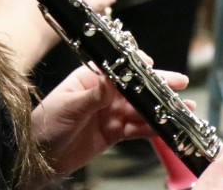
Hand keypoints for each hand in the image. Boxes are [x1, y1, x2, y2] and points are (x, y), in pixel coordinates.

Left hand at [31, 65, 193, 177]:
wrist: (38, 158)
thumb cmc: (45, 125)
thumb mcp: (67, 107)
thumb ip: (92, 96)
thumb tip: (110, 79)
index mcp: (90, 79)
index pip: (117, 68)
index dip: (136, 66)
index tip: (151, 64)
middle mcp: (103, 94)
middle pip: (135, 87)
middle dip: (158, 85)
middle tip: (180, 82)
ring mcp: (109, 113)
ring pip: (140, 109)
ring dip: (161, 108)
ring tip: (184, 108)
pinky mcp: (113, 133)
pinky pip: (136, 129)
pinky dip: (152, 129)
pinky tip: (168, 128)